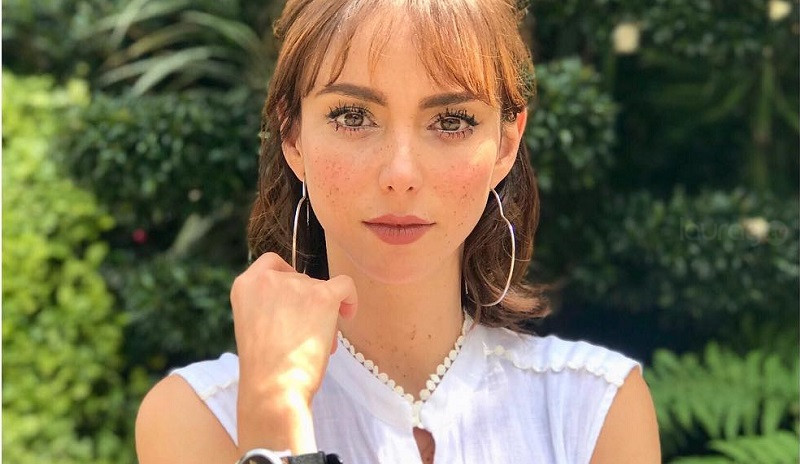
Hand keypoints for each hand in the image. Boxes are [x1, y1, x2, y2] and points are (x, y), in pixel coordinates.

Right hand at [230, 252, 356, 452]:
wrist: (274, 387)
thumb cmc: (265, 368)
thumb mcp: (253, 326)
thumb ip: (269, 306)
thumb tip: (304, 304)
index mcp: (245, 285)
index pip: (271, 263)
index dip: (287, 278)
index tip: (294, 297)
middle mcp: (269, 279)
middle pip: (300, 279)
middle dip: (307, 304)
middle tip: (304, 336)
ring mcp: (296, 284)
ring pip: (322, 288)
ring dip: (324, 313)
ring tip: (317, 343)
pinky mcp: (322, 296)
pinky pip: (345, 285)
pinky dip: (350, 299)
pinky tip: (347, 315)